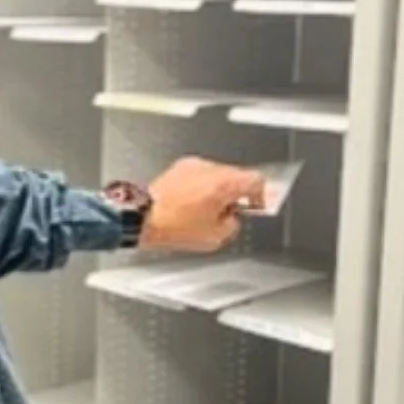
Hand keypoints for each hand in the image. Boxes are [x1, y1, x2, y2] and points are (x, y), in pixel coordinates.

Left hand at [140, 156, 265, 252]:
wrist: (142, 217)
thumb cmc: (173, 227)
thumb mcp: (214, 237)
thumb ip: (232, 225)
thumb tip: (231, 219)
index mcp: (224, 183)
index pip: (256, 180)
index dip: (260, 195)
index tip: (256, 205)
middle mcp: (210, 168)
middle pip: (237, 176)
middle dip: (236, 194)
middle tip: (229, 213)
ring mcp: (193, 165)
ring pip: (217, 174)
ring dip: (218, 189)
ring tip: (206, 212)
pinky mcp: (178, 167)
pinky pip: (200, 174)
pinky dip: (201, 186)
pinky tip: (192, 204)